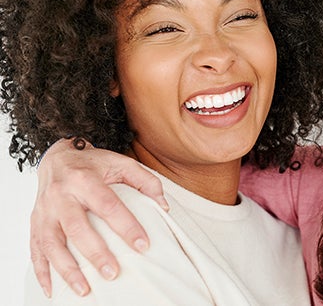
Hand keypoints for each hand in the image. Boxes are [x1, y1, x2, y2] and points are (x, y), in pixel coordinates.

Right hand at [31, 138, 166, 296]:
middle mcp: (61, 195)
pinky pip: (35, 249)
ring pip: (52, 243)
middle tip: (113, 273)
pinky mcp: (34, 222)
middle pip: (77, 227)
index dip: (126, 226)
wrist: (57, 157)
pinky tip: (52, 289)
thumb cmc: (93, 164)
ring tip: (84, 289)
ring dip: (67, 269)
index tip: (143, 245)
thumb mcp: (122, 163)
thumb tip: (163, 206)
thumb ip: (146, 181)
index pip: (108, 205)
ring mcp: (44, 211)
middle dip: (95, 253)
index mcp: (85, 179)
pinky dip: (41, 272)